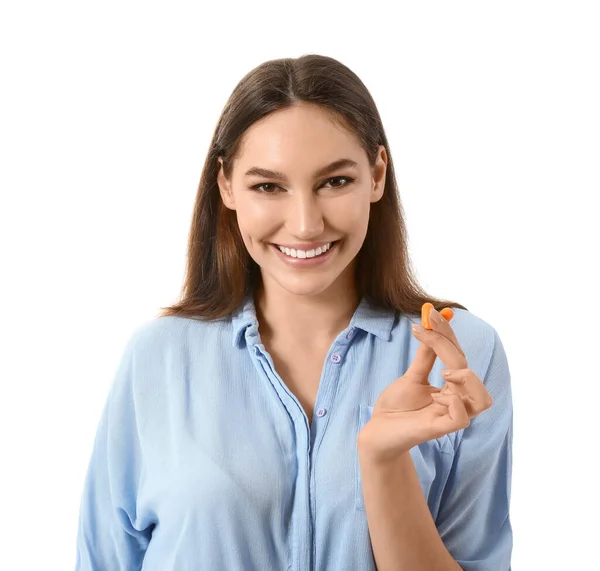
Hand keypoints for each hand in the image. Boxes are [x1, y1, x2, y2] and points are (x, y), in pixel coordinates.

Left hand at [357, 305, 492, 463]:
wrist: (376, 430)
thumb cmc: (396, 406)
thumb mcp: (412, 376)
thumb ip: (426, 356)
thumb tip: (431, 325)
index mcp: (451, 388)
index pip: (459, 357)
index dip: (448, 333)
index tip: (431, 314)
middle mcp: (455, 401)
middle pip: (470, 371)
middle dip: (449, 345)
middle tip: (425, 329)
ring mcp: (448, 417)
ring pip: (482, 399)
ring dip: (466, 378)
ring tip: (442, 371)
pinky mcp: (438, 430)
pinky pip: (461, 418)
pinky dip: (454, 403)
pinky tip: (435, 396)